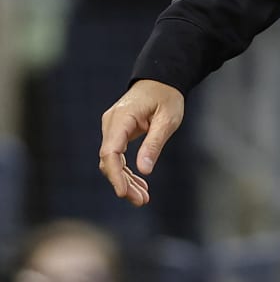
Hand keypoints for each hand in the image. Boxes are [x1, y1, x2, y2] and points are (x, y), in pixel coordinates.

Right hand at [98, 79, 185, 206]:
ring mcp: (112, 128)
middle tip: (141, 200)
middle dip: (122, 183)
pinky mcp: (117, 133)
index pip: (110, 152)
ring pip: (113, 161)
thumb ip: (154, 144)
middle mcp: (111, 124)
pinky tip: (140, 184)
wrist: (161, 81)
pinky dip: (127, 171)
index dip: (115, 174)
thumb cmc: (167, 97)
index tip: (122, 192)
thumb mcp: (167, 120)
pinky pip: (117, 156)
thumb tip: (144, 170)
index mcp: (121, 118)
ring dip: (125, 180)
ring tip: (142, 198)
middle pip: (109, 160)